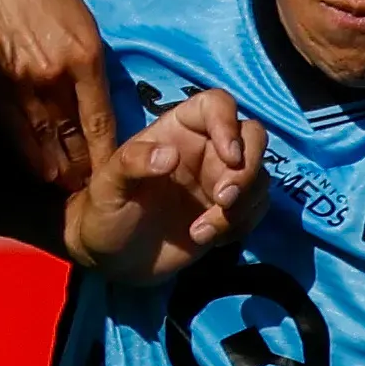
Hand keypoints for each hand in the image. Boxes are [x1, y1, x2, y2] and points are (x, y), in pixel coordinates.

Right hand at [0, 0, 112, 190]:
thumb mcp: (77, 12)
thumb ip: (86, 54)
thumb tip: (92, 88)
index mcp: (84, 53)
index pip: (101, 119)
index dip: (107, 152)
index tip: (114, 171)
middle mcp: (56, 76)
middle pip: (74, 137)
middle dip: (82, 166)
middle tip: (91, 187)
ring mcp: (23, 84)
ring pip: (45, 140)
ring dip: (56, 167)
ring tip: (66, 185)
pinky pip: (16, 130)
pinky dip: (29, 152)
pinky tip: (37, 167)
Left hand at [64, 88, 262, 283]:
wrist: (113, 260)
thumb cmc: (105, 213)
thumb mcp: (107, 187)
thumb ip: (132, 163)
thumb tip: (169, 155)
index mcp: (177, 130)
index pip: (217, 104)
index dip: (229, 123)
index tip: (228, 157)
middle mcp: (206, 149)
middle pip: (253, 137)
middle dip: (247, 170)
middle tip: (223, 201)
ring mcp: (220, 179)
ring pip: (259, 176)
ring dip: (242, 206)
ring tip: (201, 233)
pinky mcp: (229, 210)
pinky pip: (256, 208)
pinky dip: (241, 225)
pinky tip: (208, 241)